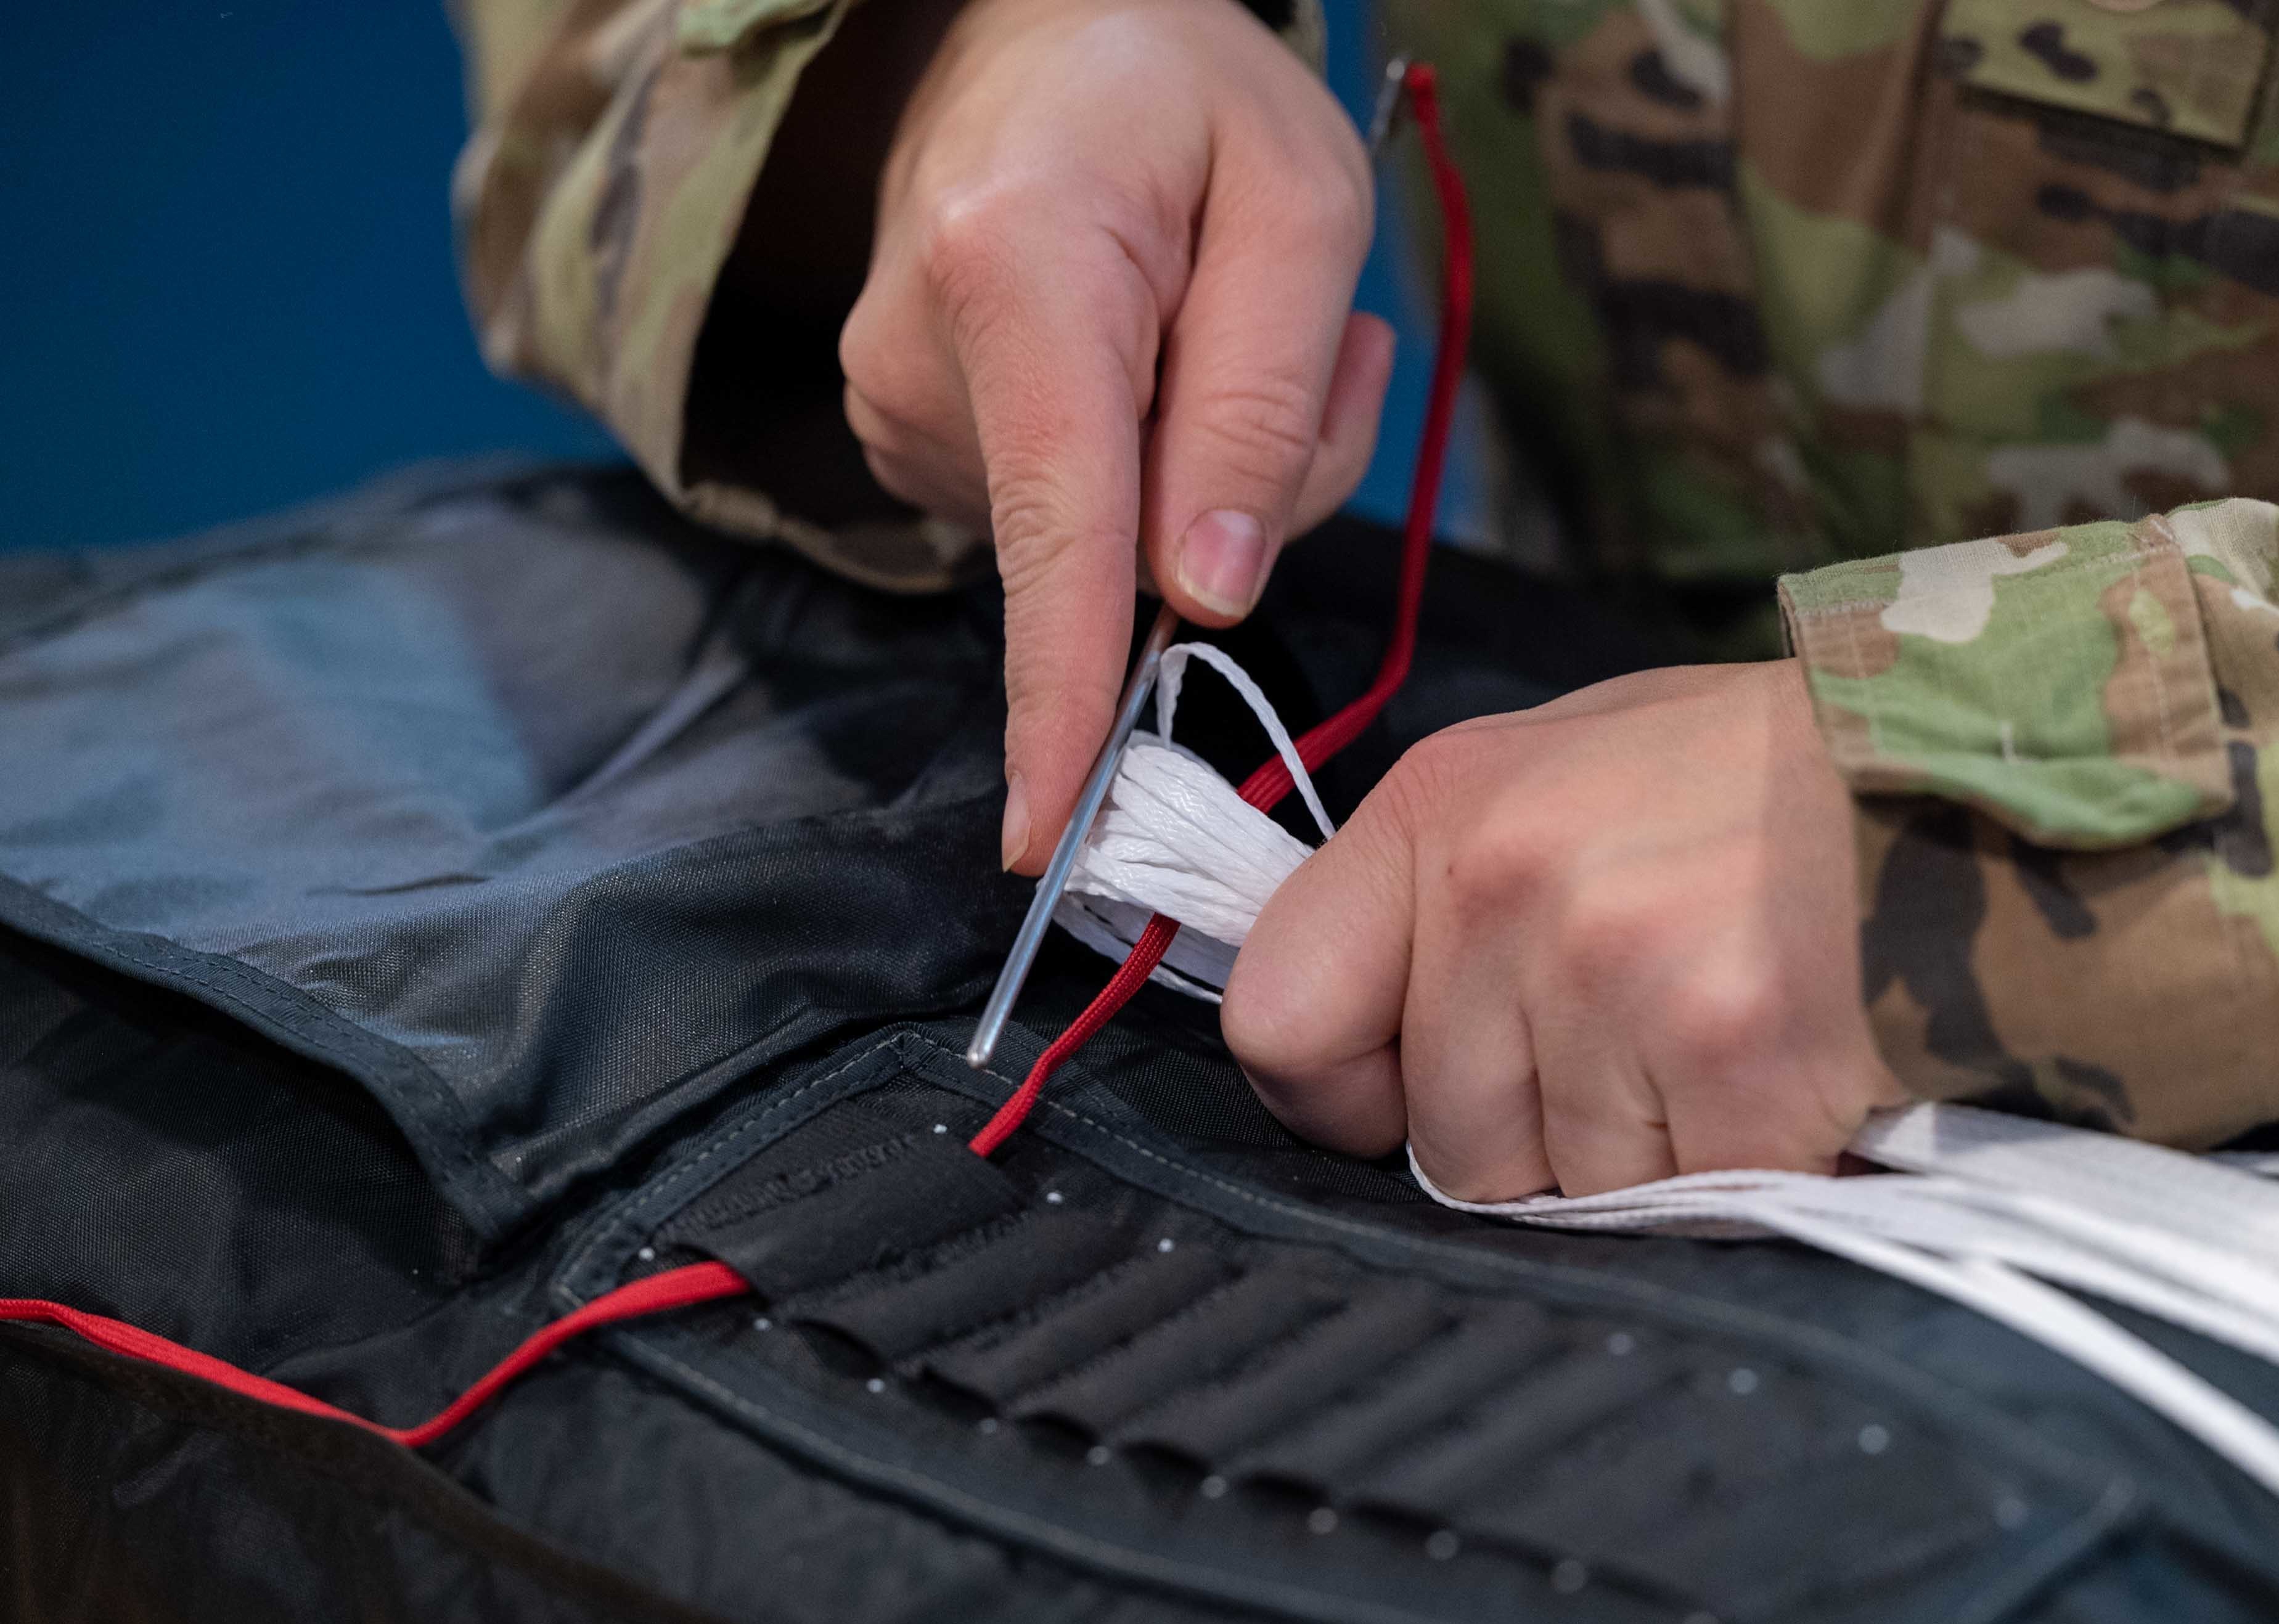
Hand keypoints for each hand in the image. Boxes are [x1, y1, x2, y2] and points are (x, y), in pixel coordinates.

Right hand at [839, 0, 1393, 870]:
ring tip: (1216, 320)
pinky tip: (1158, 357)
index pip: (1056, 532)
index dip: (1065, 695)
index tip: (1050, 831)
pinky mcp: (919, 441)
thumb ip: (1264, 400)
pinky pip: (1080, 522)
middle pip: (1125, 550)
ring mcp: (906, 411)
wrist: (1038, 32)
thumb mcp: (1298, 199)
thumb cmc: (1184, 94)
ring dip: (1211, 477)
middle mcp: (928, 360)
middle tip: (1313, 340)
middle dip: (1253, 496)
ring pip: (1117, 548)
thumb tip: (1203, 600)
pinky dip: (1153, 471)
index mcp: (1019, 272)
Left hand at [1223, 661, 1903, 1198]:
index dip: (1343, 1095)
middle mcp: (1507, 885)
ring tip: (1740, 1044)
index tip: (1404, 1100)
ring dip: (1660, 1161)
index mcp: (1444, 809)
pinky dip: (1755, 1175)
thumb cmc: (1772, 781)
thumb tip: (1369, 1044)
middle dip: (1546, 1140)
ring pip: (1571, 1192)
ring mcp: (1615, 972)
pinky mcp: (1732, 1054)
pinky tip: (1800, 1080)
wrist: (1982, 759)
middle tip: (1655, 1047)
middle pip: (1447, 1142)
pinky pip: (1695, 1203)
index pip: (1279, 1016)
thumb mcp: (1575, 774)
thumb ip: (1451, 899)